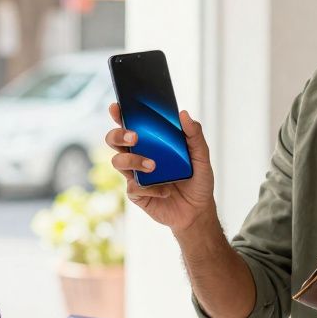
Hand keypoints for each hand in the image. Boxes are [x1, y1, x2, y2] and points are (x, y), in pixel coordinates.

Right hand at [104, 102, 215, 232]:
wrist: (198, 210)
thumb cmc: (197, 180)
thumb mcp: (201, 157)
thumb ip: (194, 135)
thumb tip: (183, 114)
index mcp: (151, 142)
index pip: (130, 123)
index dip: (120, 114)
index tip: (117, 107)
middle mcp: (138, 155)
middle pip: (114, 140)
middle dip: (119, 135)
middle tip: (135, 137)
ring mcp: (135, 175)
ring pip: (118, 162)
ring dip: (133, 161)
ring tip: (153, 166)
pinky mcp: (137, 193)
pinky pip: (133, 187)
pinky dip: (150, 188)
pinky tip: (165, 191)